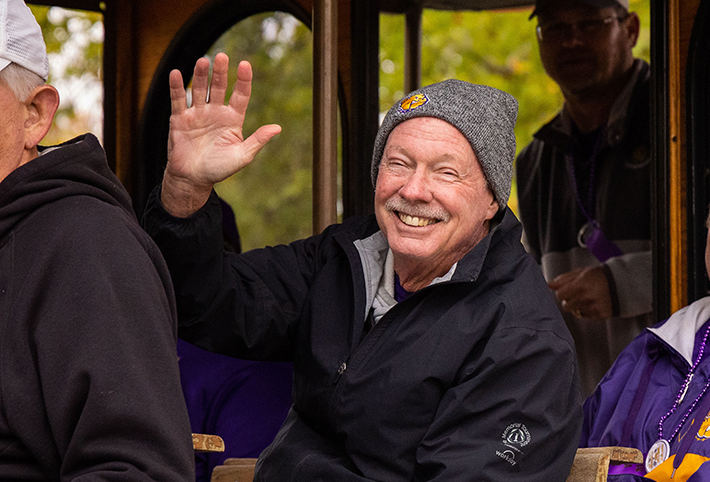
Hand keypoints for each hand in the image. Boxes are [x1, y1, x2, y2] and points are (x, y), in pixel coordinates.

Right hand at [162, 53, 281, 216]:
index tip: (245, 65)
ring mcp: (198, 114)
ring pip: (200, 90)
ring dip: (201, 75)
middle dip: (221, 72)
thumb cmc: (219, 169)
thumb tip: (277, 128)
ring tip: (203, 61)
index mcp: (233, 119)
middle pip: (219, 87)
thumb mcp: (242, 156)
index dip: (243, 80)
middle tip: (222, 57)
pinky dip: (176, 87)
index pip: (241, 95)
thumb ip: (258, 140)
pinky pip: (178, 100)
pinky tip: (176, 73)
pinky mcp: (179, 119)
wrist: (193, 179)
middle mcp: (216, 112)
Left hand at [548, 266, 612, 319]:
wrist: (623, 283)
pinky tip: (593, 303)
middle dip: (569, 300)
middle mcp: (586, 297)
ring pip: (575, 312)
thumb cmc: (600, 276)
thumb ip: (564, 279)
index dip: (562, 292)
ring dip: (577, 306)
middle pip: (566, 305)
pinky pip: (585, 316)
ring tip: (586, 298)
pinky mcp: (600, 315)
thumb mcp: (582, 272)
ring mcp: (593, 307)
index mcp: (580, 284)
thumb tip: (549, 284)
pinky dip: (586, 311)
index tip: (567, 290)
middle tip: (578, 294)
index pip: (560, 294)